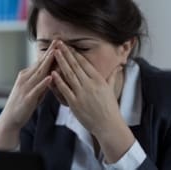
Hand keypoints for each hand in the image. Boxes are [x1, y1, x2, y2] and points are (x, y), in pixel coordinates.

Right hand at [0, 40, 56, 128]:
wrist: (10, 119)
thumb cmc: (23, 104)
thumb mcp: (33, 90)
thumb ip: (41, 82)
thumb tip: (51, 74)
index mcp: (27, 76)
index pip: (40, 62)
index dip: (49, 52)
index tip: (57, 43)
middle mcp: (25, 79)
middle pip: (40, 64)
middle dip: (49, 52)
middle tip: (58, 41)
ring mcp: (26, 88)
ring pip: (38, 73)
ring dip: (47, 63)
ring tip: (55, 53)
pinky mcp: (27, 98)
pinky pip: (37, 90)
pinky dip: (43, 83)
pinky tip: (50, 77)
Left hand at [52, 41, 134, 161]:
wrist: (108, 125)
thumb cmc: (110, 108)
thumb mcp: (111, 90)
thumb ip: (112, 77)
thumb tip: (118, 67)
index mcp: (98, 79)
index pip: (84, 63)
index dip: (75, 53)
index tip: (68, 45)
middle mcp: (90, 84)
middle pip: (75, 65)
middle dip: (66, 53)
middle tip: (58, 42)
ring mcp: (82, 93)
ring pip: (69, 74)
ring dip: (61, 62)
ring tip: (54, 52)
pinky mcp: (75, 103)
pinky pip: (65, 90)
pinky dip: (58, 81)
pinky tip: (53, 72)